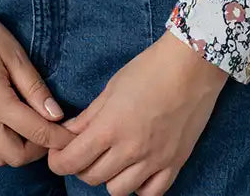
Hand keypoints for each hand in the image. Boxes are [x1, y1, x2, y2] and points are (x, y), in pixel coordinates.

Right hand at [0, 5, 77, 167]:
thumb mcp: (14, 54)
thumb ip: (35, 88)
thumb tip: (56, 115)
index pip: (35, 133)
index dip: (57, 139)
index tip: (72, 137)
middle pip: (14, 157)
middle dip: (37, 150)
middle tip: (49, 130)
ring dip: (15, 151)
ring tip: (28, 128)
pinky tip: (5, 125)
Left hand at [46, 29, 228, 194]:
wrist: (191, 66)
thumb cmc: (148, 69)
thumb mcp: (111, 88)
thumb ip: (87, 117)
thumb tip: (66, 135)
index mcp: (110, 127)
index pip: (72, 162)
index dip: (58, 162)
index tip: (58, 155)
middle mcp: (130, 149)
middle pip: (91, 177)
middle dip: (81, 166)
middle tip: (86, 149)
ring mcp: (154, 160)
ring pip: (117, 190)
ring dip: (109, 177)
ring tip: (113, 158)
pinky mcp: (174, 164)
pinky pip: (150, 193)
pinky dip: (138, 186)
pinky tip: (136, 169)